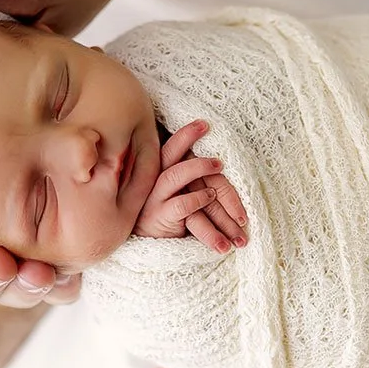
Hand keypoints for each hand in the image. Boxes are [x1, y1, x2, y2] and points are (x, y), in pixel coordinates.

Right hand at [135, 119, 247, 250]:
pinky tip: (211, 195)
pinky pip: (182, 204)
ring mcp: (154, 198)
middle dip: (187, 137)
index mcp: (156, 171)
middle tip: (208, 126)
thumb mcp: (174, 191)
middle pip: (168, 153)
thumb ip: (184, 175)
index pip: (168, 146)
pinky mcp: (161, 217)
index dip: (185, 133)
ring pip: (176, 175)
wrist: (150, 245)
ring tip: (219, 164)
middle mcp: (152, 181)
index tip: (203, 122)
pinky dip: (199, 198)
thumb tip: (213, 159)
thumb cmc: (168, 213)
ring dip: (199, 167)